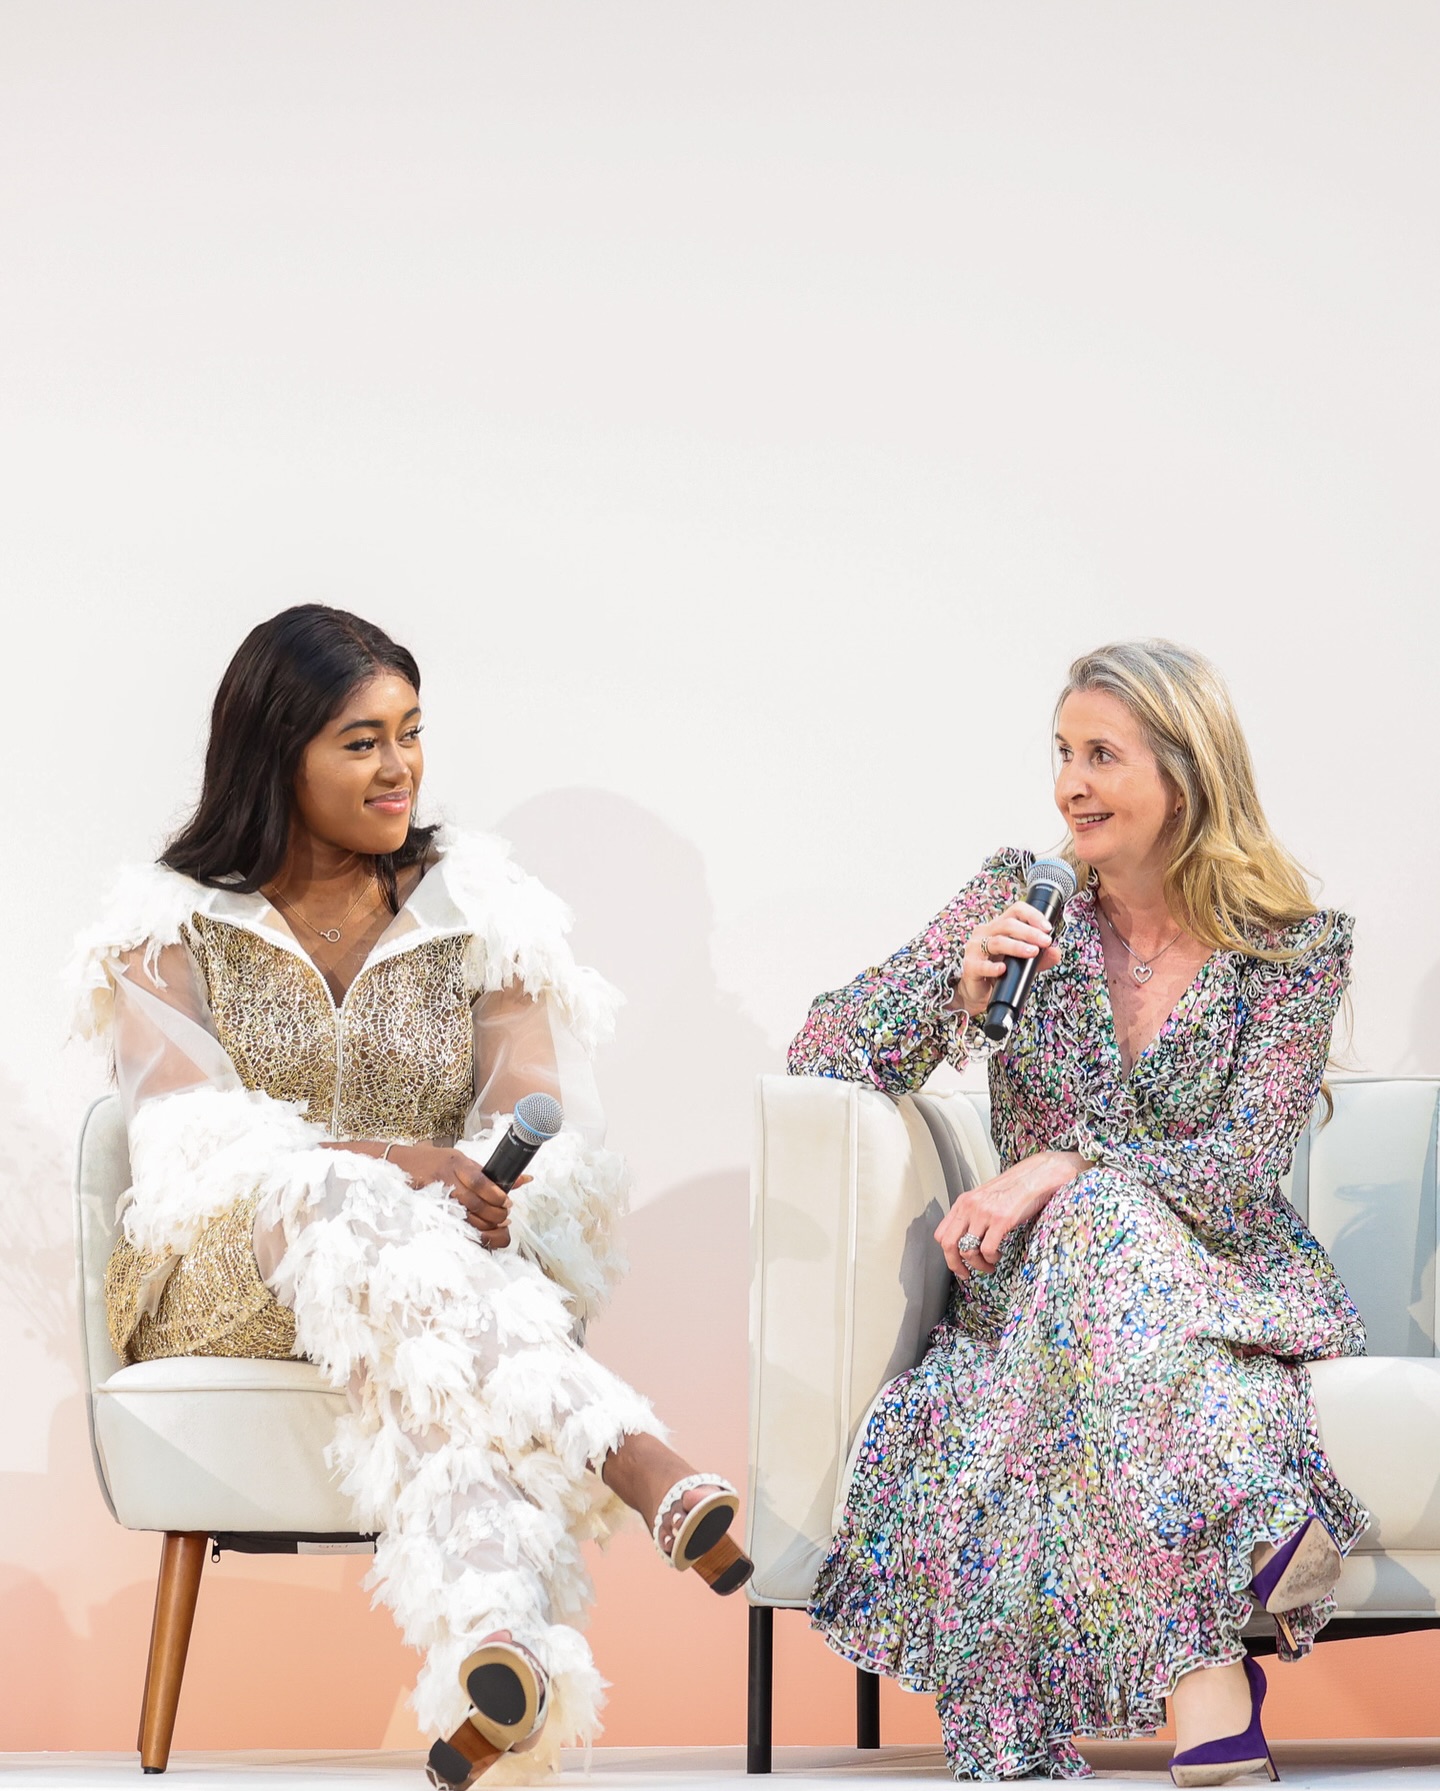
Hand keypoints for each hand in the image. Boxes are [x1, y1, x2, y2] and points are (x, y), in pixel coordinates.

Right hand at [389, 1144, 514, 1249]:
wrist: (401, 1165)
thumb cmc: (434, 1161)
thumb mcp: (461, 1160)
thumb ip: (486, 1173)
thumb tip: (521, 1180)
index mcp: (456, 1163)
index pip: (480, 1181)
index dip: (496, 1194)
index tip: (507, 1202)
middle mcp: (447, 1179)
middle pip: (475, 1202)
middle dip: (494, 1212)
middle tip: (505, 1215)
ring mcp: (437, 1195)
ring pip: (465, 1215)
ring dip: (485, 1223)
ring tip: (496, 1223)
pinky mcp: (431, 1208)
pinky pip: (454, 1222)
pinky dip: (469, 1228)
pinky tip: (479, 1230)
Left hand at [936, 1149, 1086, 1277]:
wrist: (1036, 1176)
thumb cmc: (1014, 1189)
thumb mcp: (985, 1198)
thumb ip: (973, 1215)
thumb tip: (966, 1239)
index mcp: (963, 1202)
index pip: (941, 1233)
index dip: (946, 1254)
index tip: (956, 1264)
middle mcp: (969, 1207)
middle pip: (948, 1245)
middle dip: (956, 1265)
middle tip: (966, 1274)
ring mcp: (984, 1213)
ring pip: (967, 1251)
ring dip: (978, 1265)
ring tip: (989, 1264)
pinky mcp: (1000, 1220)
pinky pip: (987, 1250)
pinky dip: (991, 1259)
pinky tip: (999, 1255)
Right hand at [954, 900, 1062, 1016]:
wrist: (978, 992)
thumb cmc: (999, 972)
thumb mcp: (1023, 963)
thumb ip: (1040, 958)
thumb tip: (1056, 953)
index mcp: (999, 927)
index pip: (1015, 911)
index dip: (1032, 915)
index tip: (1047, 927)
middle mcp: (986, 933)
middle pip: (1007, 924)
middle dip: (1030, 932)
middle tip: (1045, 941)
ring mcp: (975, 948)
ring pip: (997, 941)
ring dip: (1017, 946)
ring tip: (1032, 952)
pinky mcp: (970, 966)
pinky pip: (982, 965)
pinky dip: (993, 967)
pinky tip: (1003, 969)